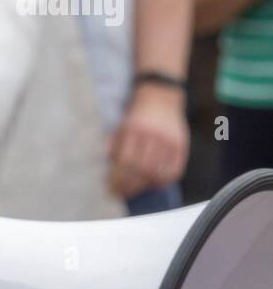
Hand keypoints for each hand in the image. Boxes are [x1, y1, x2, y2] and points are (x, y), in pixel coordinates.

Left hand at [108, 83, 189, 199]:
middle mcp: (153, 135)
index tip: (111, 187)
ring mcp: (169, 140)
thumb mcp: (120, 126)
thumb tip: (106, 169)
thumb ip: (113, 145)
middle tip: (121, 193)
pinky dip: (164, 181)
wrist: (160, 96)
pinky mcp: (181, 144)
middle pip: (142, 169)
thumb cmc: (136, 115)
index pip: (126, 161)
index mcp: (134, 129)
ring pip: (158, 171)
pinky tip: (155, 184)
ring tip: (135, 190)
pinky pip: (175, 169)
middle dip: (130, 186)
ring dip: (145, 186)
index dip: (118, 178)